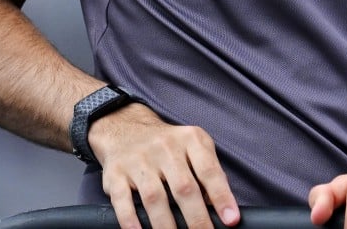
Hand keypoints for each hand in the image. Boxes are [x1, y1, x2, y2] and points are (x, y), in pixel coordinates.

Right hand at [89, 105, 238, 228]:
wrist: (125, 128)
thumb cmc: (168, 145)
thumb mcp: (194, 146)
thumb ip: (208, 172)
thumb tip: (218, 205)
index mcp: (190, 140)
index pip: (209, 171)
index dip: (222, 197)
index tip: (231, 219)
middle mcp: (165, 148)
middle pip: (183, 187)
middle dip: (197, 218)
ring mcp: (139, 161)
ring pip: (154, 197)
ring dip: (166, 225)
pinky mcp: (115, 174)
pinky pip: (122, 200)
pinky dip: (130, 220)